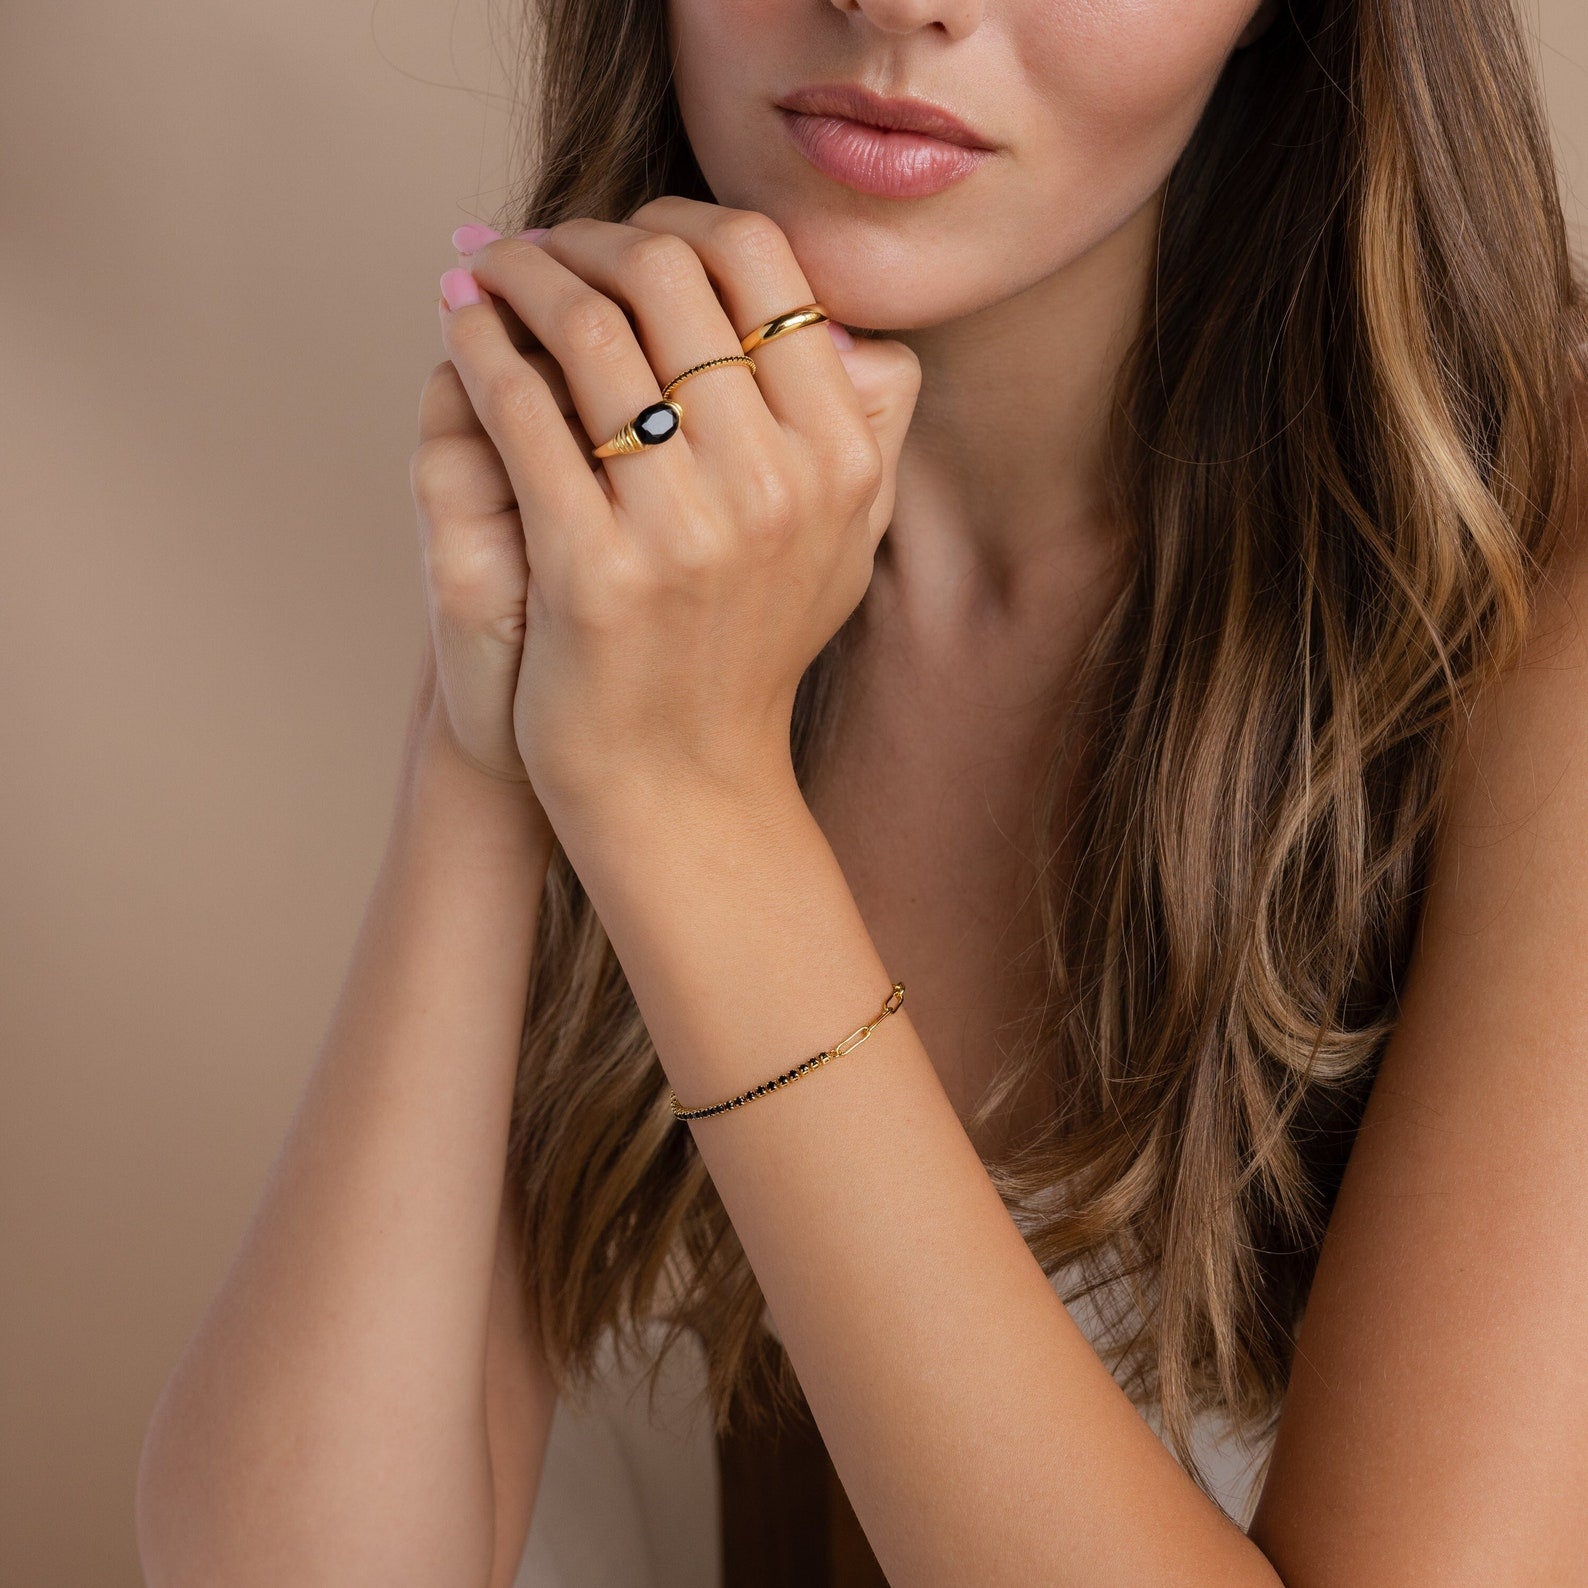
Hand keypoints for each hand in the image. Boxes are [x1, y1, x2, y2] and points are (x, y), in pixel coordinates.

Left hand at [436, 198, 920, 851]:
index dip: (680, 222)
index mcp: (842, 459)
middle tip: (545, 244)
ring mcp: (686, 531)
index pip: (761, 266)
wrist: (683, 780)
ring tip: (492, 267)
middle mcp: (776, 486)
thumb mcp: (846, 544)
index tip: (629, 236)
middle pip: (669, 277)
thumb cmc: (748, 647)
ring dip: (522, 273)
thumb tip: (841, 321)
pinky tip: (461, 323)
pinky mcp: (594, 572)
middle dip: (589, 236)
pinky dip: (479, 345)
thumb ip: (867, 429)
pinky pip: (521, 412)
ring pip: (586, 331)